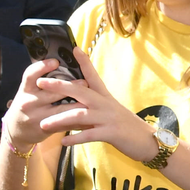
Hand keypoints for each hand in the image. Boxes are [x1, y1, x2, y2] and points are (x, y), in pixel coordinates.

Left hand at [32, 48, 159, 160]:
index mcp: (106, 98)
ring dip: (60, 119)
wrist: (149, 141)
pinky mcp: (111, 133)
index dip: (84, 62)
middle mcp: (106, 105)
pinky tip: (63, 141)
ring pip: (80, 115)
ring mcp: (108, 118)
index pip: (93, 76)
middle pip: (81, 91)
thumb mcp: (112, 112)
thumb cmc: (129, 127)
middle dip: (59, 86)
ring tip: (43, 124)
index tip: (74, 48)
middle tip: (40, 83)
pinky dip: (75, 138)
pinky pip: (89, 135)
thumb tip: (78, 102)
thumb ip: (95, 106)